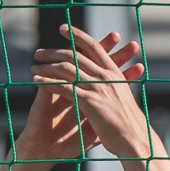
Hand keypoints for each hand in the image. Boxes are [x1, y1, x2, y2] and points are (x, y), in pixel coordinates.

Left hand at [32, 25, 150, 158]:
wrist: (136, 141)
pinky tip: (36, 81)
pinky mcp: (90, 101)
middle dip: (53, 52)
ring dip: (47, 66)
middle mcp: (106, 76)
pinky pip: (63, 87)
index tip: (63, 29)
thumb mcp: (122, 100)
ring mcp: (98, 87)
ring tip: (33, 67)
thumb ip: (112, 89)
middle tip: (39, 52)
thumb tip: (105, 87)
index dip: (77, 35)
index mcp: (114, 74)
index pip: (94, 47)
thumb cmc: (130, 126)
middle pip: (75, 55)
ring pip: (67, 69)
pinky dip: (47, 82)